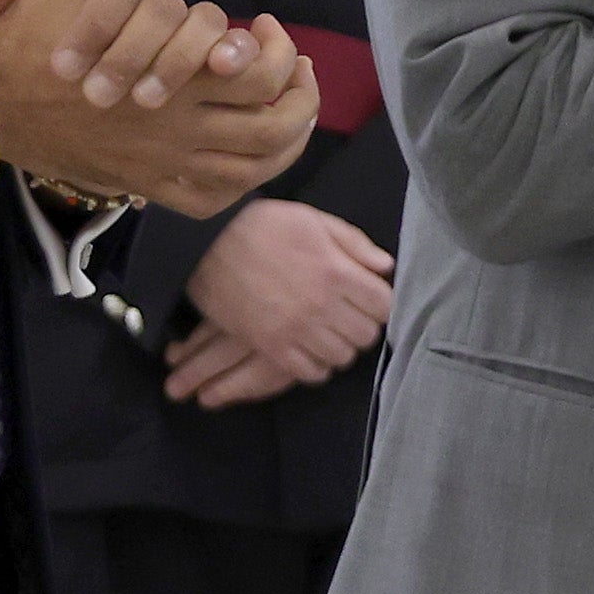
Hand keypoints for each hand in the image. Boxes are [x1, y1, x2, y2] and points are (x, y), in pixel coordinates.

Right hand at [0, 0, 316, 213]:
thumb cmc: (24, 31)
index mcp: (171, 72)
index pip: (256, 70)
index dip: (275, 48)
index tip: (264, 26)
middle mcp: (179, 125)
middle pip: (274, 123)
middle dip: (301, 92)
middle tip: (297, 67)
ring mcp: (164, 162)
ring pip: (256, 165)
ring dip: (290, 138)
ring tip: (295, 109)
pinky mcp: (145, 186)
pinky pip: (213, 199)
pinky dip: (245, 182)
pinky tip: (256, 160)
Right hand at [163, 196, 390, 405]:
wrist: (207, 242)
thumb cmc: (262, 225)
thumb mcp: (313, 220)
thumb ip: (355, 243)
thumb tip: (386, 267)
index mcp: (336, 271)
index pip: (384, 305)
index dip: (380, 303)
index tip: (368, 299)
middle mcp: (321, 304)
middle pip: (366, 335)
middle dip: (362, 325)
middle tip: (347, 316)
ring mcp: (296, 329)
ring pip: (342, 357)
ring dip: (340, 346)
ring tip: (328, 332)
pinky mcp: (271, 345)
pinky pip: (310, 372)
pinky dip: (315, 365)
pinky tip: (309, 348)